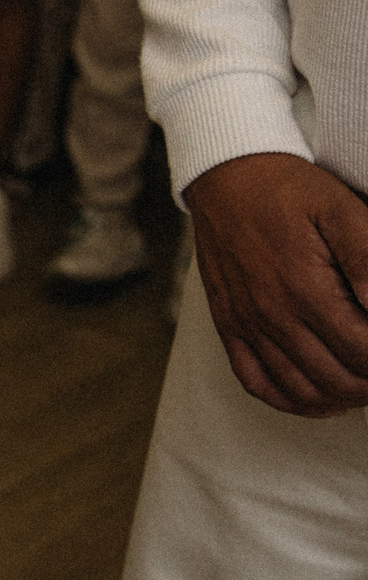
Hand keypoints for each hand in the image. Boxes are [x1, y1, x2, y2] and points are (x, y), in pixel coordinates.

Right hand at [182, 152, 367, 414]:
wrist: (224, 178)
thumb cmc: (287, 191)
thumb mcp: (343, 211)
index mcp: (304, 289)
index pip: (364, 352)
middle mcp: (272, 315)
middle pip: (339, 379)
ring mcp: (248, 324)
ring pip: (303, 390)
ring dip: (344, 396)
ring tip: (367, 379)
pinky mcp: (230, 325)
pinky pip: (258, 383)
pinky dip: (294, 401)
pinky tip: (322, 395)